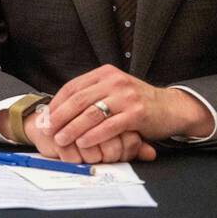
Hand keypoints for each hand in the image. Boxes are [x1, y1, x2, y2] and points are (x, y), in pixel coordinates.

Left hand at [48, 65, 214, 148]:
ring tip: (61, 139)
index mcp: (105, 74)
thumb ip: (91, 96)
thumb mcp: (112, 92)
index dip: (56, 104)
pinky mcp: (137, 113)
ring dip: (72, 128)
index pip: (72, 87)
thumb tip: (56, 112)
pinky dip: (93, 136)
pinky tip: (83, 143)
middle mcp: (115, 81)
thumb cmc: (136, 103)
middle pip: (78, 100)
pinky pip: (109, 126)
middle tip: (47, 130)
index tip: (44, 118)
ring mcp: (126, 96)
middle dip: (59, 117)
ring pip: (91, 113)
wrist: (172, 108)